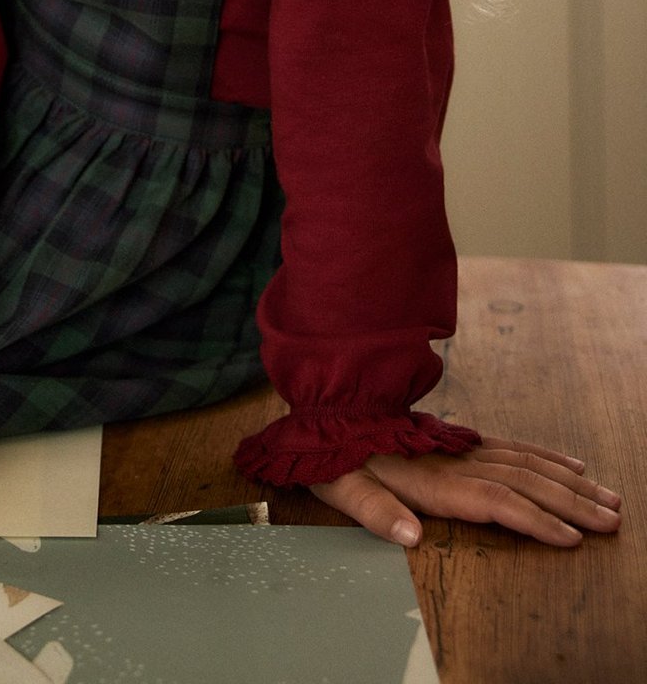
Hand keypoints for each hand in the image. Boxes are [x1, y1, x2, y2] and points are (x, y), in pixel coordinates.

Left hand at [310, 436, 622, 548]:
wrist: (329, 404)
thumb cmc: (333, 454)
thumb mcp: (341, 486)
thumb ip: (375, 512)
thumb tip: (410, 536)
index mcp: (431, 479)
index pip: (494, 500)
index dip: (533, 519)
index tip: (571, 538)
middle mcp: (454, 460)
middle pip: (524, 481)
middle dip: (571, 503)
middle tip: (613, 520)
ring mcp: (461, 447)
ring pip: (526, 463)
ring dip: (569, 481)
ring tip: (608, 497)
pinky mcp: (460, 439)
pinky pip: (512, 446)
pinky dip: (546, 454)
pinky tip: (571, 463)